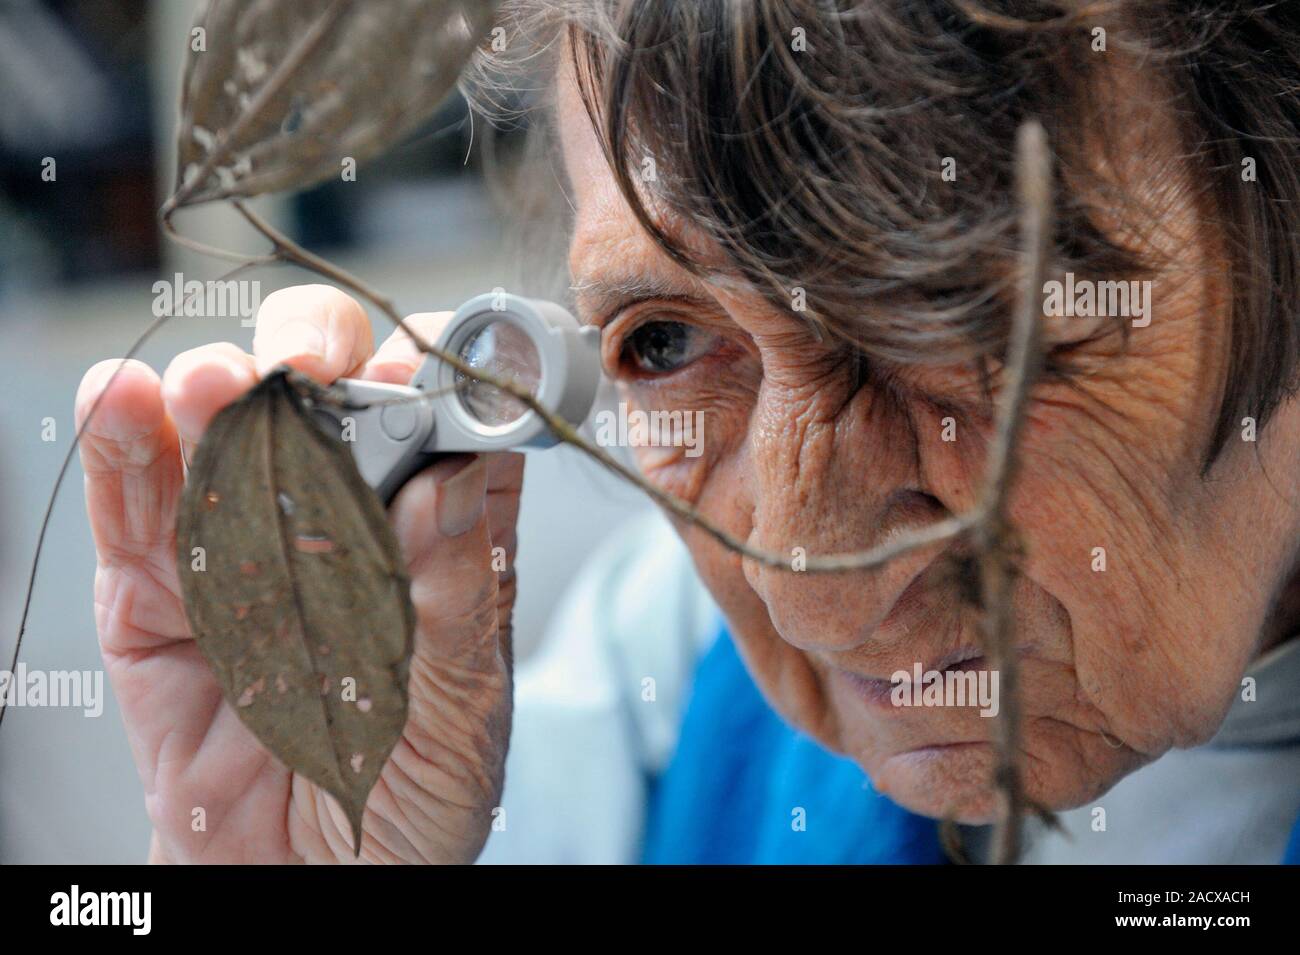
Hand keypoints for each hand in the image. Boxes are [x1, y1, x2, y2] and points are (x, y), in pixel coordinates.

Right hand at [77, 284, 519, 862]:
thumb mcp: (463, 707)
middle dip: (309, 359)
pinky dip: (123, 451)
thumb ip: (461, 597)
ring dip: (212, 392)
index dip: (426, 377)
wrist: (314, 887)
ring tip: (214, 385)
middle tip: (306, 369)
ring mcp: (240, 546)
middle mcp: (333, 518)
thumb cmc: (410, 793)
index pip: (431, 415)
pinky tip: (121, 403)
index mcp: (426, 531)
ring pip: (218, 432)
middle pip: (320, 394)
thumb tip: (461, 480)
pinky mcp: (156, 592)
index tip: (422, 377)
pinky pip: (134, 511)